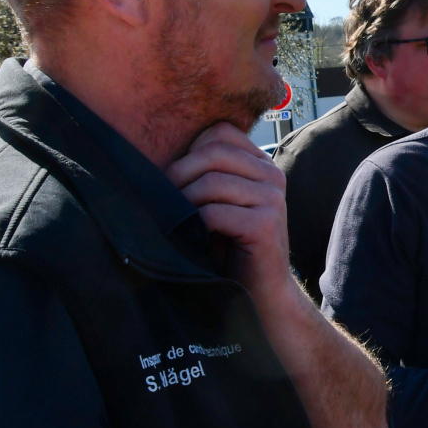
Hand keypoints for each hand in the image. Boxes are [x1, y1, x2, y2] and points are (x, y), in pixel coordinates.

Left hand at [166, 123, 291, 290]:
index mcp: (260, 164)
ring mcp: (272, 198)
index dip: (189, 151)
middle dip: (179, 174)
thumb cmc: (230, 248)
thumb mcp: (219, 202)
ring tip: (177, 222)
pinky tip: (194, 239)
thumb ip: (205, 175)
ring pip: (211, 181)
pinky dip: (195, 225)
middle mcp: (272, 175)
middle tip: (163, 200)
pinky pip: (215, 212)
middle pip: (213, 151)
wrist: (260, 294)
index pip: (219, 133)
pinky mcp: (266, 224)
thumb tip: (155, 149)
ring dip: (184, 203)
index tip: (175, 180)